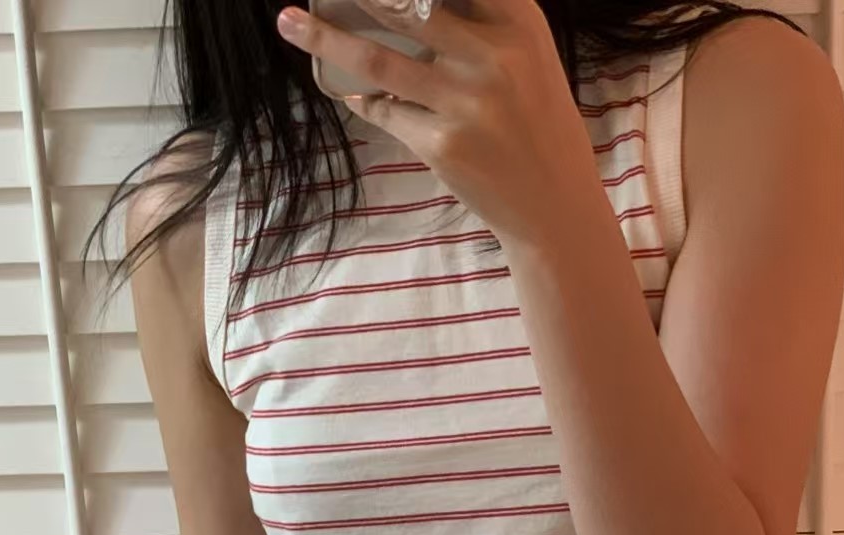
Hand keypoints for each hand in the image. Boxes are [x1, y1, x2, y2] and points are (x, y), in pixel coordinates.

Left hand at [275, 0, 595, 248]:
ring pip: (378, 57)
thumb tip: (403, 4)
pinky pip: (386, 110)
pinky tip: (352, 93)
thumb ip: (482, 24)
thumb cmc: (538, 125)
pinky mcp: (442, 145)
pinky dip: (363, 98)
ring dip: (325, 38)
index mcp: (519, 22)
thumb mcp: (528, 58)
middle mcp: (492, 55)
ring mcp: (464, 102)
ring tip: (289, 22)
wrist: (554, 206)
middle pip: (403, 4)